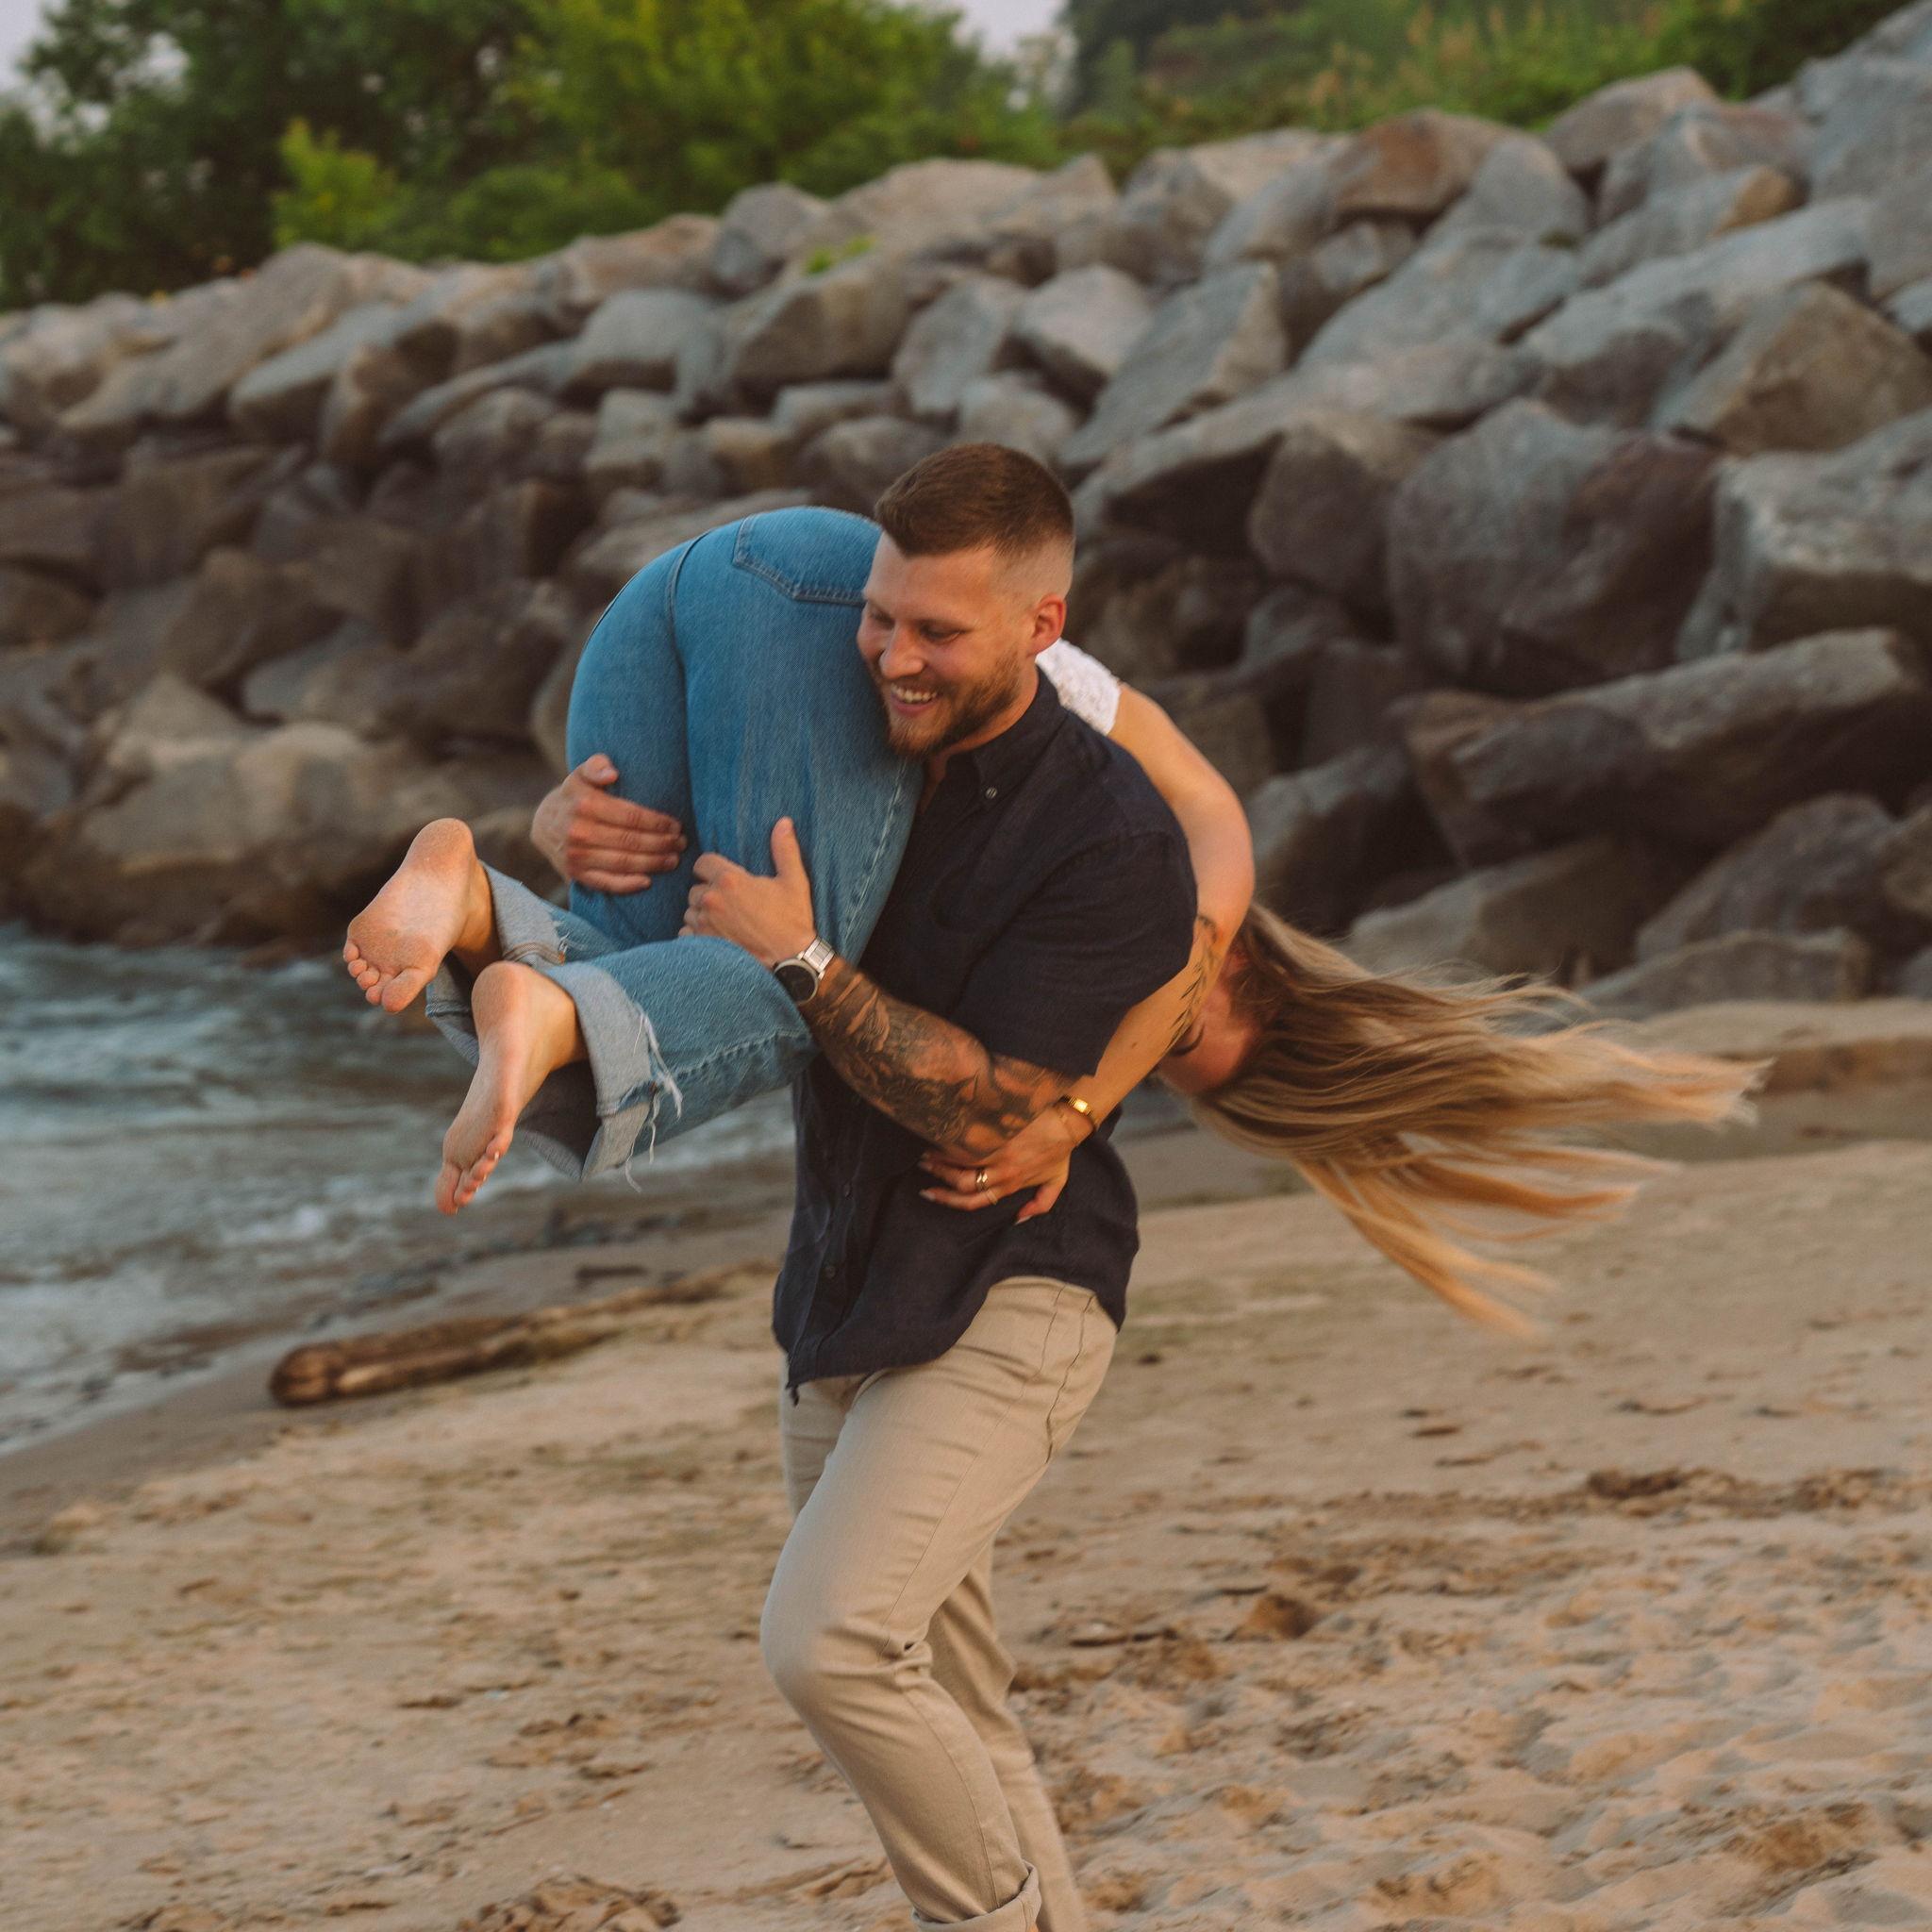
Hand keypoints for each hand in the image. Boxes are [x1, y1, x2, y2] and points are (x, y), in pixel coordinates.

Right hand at [531, 754, 684, 892]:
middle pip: (631, 841)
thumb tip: (612, 772)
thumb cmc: (574, 796)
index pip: (631, 816)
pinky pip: (606, 883)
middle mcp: (579, 832)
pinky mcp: (575, 875)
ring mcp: (576, 856)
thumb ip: (596, 766)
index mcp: (585, 805)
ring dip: (653, 863)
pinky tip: (648, 881)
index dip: (658, 823)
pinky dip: (629, 885)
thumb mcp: (581, 775)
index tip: (676, 825)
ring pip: (623, 863)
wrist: (542, 823)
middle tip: (681, 843)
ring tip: (673, 859)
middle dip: (662, 843)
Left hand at [681, 817, 815, 965]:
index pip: (702, 862)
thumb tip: (784, 822)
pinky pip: (686, 933)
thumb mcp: (794, 881)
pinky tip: (715, 937)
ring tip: (722, 921)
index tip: (722, 877)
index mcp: (730, 880)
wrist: (791, 960)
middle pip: (695, 889)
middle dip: (707, 893)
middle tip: (728, 903)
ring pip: (690, 911)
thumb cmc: (793, 920)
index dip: (711, 868)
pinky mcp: (701, 945)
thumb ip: (784, 849)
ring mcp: (704, 924)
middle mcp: (712, 900)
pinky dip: (696, 935)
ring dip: (701, 914)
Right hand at [919, 1101, 1089, 1222]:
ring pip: (961, 1162)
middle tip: (922, 1169)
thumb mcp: (1056, 1182)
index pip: (973, 1201)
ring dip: (940, 1159)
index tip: (931, 1193)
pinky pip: (970, 1139)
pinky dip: (952, 1139)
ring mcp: (999, 1151)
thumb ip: (1040, 1204)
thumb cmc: (1061, 1150)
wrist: (1068, 1120)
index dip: (949, 1200)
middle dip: (938, 1178)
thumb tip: (1019, 1219)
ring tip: (925, 1152)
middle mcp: (1002, 1172)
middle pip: (961, 1183)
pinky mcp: (999, 1131)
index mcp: (1011, 1185)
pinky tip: (939, 1133)